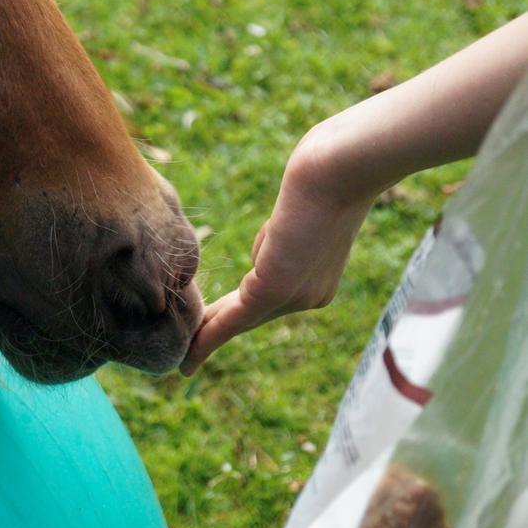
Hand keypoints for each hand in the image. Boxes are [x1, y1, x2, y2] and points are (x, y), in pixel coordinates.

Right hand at [180, 128, 376, 374]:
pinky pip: (235, 318)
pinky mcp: (276, 287)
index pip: (268, 299)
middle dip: (218, 333)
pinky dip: (209, 337)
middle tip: (190, 360)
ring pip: (240, 315)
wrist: (342, 166)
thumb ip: (279, 236)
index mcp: (318, 279)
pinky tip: (190, 357)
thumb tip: (263, 254)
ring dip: (207, 333)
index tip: (211, 324)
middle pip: (252, 316)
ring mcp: (295, 295)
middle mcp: (310, 295)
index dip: (235, 313)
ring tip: (186, 357)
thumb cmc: (325, 169)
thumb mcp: (300, 207)